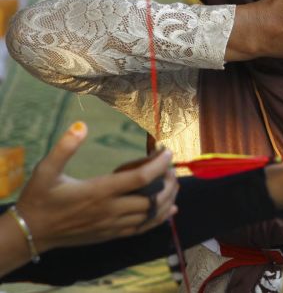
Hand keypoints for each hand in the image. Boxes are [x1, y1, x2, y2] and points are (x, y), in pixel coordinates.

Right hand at [15, 122, 177, 253]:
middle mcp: (110, 210)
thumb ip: (64, 148)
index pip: (139, 179)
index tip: (167, 151)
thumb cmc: (40, 199)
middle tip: (171, 167)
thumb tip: (80, 126)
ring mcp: (112, 225)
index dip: (158, 165)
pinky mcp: (110, 235)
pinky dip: (159, 219)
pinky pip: (141, 229)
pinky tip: (169, 210)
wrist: (30, 232)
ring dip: (167, 199)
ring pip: (150, 216)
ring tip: (173, 183)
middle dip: (167, 182)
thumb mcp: (45, 170)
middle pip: (152, 199)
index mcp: (98, 192)